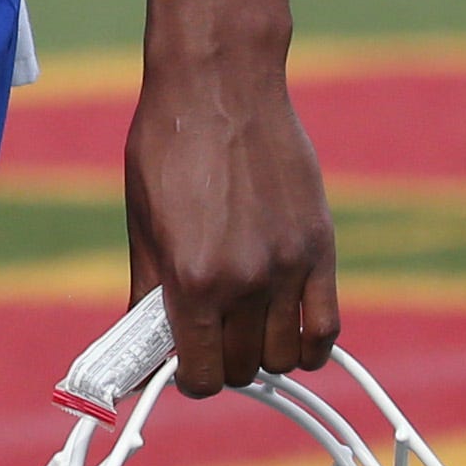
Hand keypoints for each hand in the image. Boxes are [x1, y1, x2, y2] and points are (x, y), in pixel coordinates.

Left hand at [124, 0, 338, 393]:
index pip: (201, 373)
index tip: (182, 368)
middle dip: (224, 363)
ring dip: (265, 355)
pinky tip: (289, 333)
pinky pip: (327, 327)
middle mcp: (246, 281)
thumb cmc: (167, 147)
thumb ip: (148, 293)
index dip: (188, 379)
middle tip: (209, 340)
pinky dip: (309, 343)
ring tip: (244, 329)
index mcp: (193, 278)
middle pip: (246, 369)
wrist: (219, 86)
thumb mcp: (143, 224)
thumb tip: (139, 351)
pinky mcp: (321, 248)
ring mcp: (290, 266)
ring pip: (288, 357)